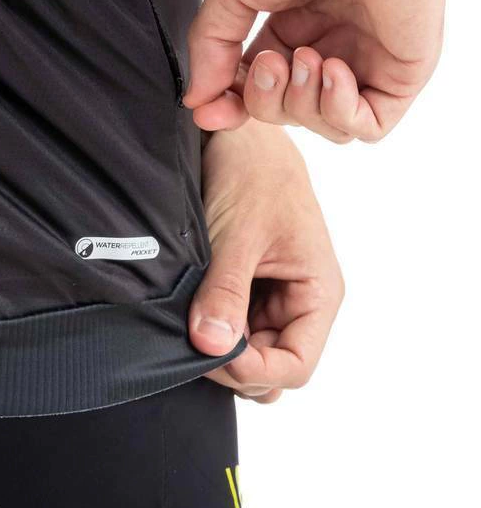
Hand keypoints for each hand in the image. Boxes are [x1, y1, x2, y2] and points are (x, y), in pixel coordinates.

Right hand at [183, 0, 459, 142]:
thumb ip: (211, 47)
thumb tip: (196, 98)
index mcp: (291, 27)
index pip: (255, 89)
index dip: (230, 106)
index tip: (208, 110)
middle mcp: (329, 45)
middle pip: (285, 113)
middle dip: (265, 99)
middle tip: (268, 61)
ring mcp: (366, 60)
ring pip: (324, 127)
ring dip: (301, 105)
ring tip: (305, 59)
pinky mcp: (402, 71)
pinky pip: (369, 127)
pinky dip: (339, 113)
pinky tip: (332, 69)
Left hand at [188, 120, 343, 402]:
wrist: (240, 136)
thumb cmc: (253, 174)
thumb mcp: (237, 235)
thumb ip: (226, 293)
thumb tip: (211, 348)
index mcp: (318, 292)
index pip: (295, 365)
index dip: (253, 370)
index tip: (209, 354)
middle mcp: (301, 301)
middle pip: (272, 365)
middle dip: (233, 364)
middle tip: (191, 338)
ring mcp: (274, 296)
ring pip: (251, 351)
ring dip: (221, 346)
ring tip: (189, 321)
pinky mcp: (250, 287)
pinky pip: (234, 326)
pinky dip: (212, 327)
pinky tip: (190, 310)